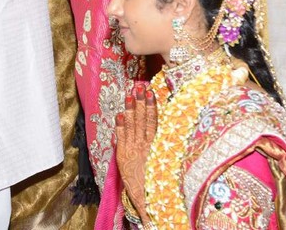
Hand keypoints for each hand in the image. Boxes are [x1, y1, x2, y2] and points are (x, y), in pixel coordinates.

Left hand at [115, 83, 156, 221]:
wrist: (150, 199)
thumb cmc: (158, 180)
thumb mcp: (165, 160)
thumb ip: (162, 143)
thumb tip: (167, 127)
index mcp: (157, 145)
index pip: (154, 121)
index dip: (151, 106)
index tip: (151, 93)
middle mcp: (145, 145)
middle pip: (142, 120)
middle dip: (140, 103)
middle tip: (139, 87)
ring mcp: (133, 150)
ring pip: (131, 126)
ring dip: (130, 110)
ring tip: (129, 95)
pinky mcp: (123, 156)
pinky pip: (121, 138)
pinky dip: (119, 126)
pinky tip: (118, 115)